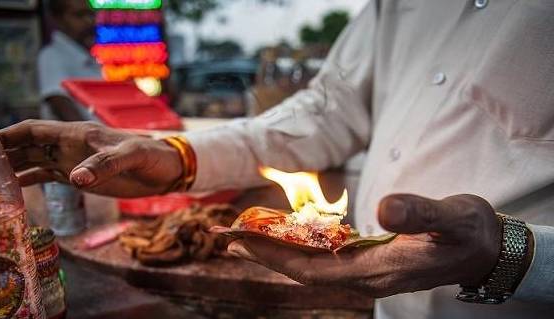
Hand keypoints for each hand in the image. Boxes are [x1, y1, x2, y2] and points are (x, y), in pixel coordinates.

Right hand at [0, 120, 181, 197]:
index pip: (33, 130)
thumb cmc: (153, 157)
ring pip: (33, 161)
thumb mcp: (132, 156)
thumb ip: (104, 165)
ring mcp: (73, 161)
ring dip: (10, 168)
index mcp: (78, 134)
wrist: (167, 171)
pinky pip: (47, 176)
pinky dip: (29, 180)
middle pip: (26, 146)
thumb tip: (75, 179)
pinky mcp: (80, 177)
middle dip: (0, 153)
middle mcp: (70, 146)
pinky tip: (12, 189)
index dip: (6, 135)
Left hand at [227, 194, 502, 296]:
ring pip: (313, 265)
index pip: (315, 267)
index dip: (277, 255)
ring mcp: (368, 271)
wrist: (485, 250)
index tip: (244, 238)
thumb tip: (384, 207)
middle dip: (267, 254)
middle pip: (305, 270)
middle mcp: (367, 275)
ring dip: (280, 252)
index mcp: (380, 268)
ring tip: (251, 235)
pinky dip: (302, 247)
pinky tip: (292, 236)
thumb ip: (420, 213)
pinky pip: (327, 258)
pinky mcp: (372, 262)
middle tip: (231, 236)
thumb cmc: (470, 233)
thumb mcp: (453, 217)